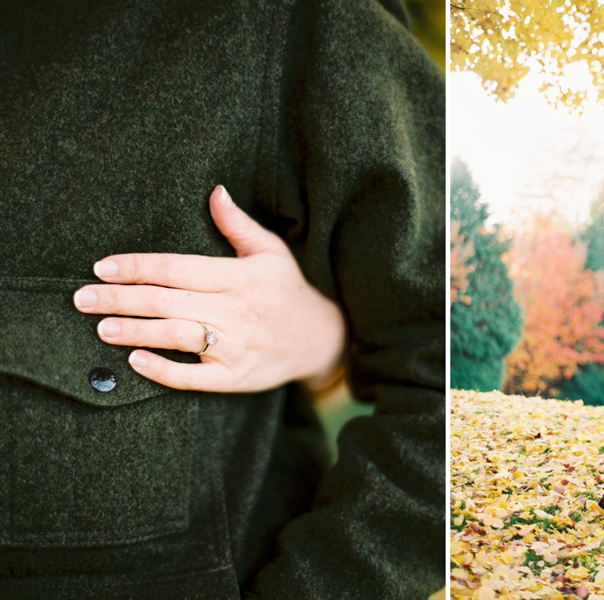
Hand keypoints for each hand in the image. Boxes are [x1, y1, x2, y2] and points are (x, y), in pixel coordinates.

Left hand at [73, 186, 345, 392]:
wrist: (320, 339)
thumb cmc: (287, 290)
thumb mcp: (271, 251)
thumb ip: (238, 224)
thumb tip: (214, 191)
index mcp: (239, 277)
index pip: (179, 268)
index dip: (139, 266)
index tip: (103, 266)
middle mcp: (236, 311)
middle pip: (169, 301)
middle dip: (122, 299)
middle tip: (83, 298)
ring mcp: (236, 346)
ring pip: (178, 336)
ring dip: (136, 331)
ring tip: (101, 327)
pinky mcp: (235, 376)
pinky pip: (195, 377)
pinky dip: (164, 370)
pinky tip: (136, 362)